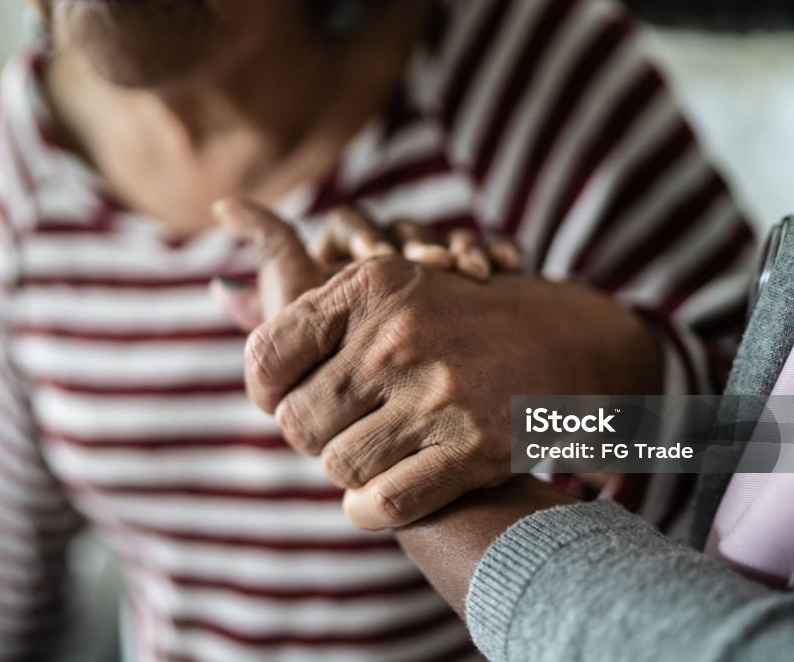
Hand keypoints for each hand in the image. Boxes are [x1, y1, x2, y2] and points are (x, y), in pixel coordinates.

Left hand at [213, 201, 662, 529]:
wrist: (572, 343)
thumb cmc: (460, 318)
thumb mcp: (389, 284)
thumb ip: (304, 295)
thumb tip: (221, 290)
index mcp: (372, 284)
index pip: (266, 356)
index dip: (266, 389)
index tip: (288, 396)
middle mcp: (399, 335)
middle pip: (296, 422)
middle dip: (311, 435)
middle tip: (340, 428)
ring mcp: (438, 392)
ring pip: (336, 467)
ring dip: (348, 471)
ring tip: (374, 451)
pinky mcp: (473, 447)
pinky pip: (381, 503)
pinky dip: (370, 509)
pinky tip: (379, 494)